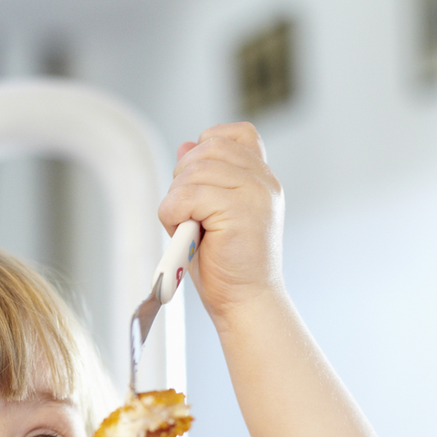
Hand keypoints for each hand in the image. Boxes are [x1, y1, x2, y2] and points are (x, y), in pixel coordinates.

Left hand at [157, 122, 284, 325]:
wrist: (245, 302)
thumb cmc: (227, 266)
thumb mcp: (210, 213)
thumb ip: (201, 178)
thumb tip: (185, 145)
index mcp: (261, 178)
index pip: (236, 134)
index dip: (207, 148)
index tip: (199, 184)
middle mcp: (263, 181)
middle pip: (208, 147)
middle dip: (184, 177)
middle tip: (189, 214)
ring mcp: (255, 193)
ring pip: (193, 171)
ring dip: (177, 202)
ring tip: (190, 229)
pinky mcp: (240, 210)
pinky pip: (186, 196)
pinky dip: (173, 215)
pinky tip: (187, 235)